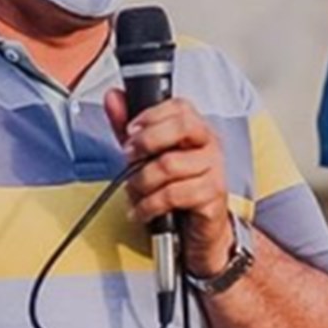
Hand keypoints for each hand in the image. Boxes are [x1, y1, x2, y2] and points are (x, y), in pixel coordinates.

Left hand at [104, 92, 232, 276]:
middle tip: (129, 157)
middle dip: (147, 140)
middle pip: (182, 126)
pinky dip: (149, 205)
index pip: (180, 107)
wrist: (198, 231)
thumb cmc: (175, 189)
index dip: (151, 115)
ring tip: (134, 191)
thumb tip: (113, 96)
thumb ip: (129, 126)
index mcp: (196, 130)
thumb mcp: (148, 154)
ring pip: (170, 164)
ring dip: (142, 181)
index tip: (129, 130)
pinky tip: (142, 210)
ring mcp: (214, 170)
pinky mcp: (212, 196)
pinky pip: (173, 194)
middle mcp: (209, 145)